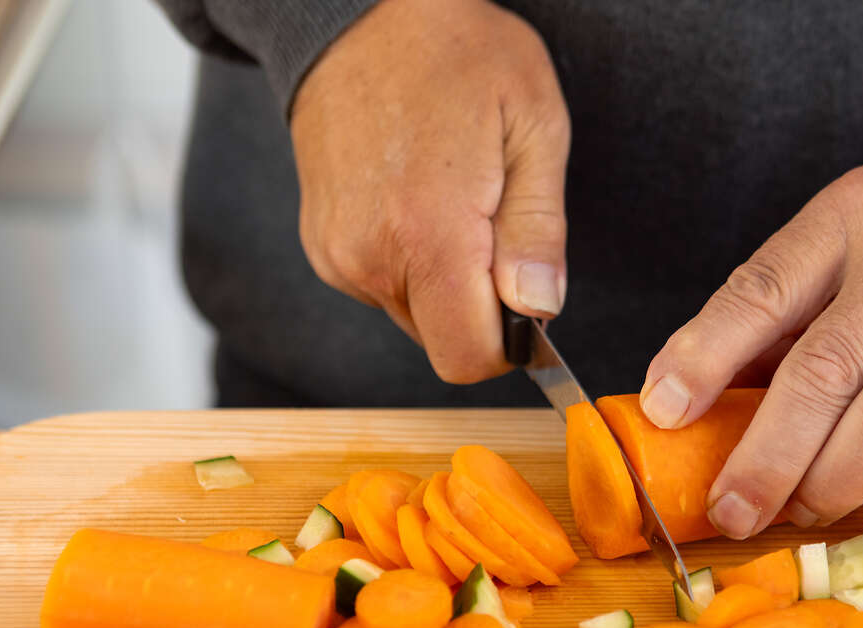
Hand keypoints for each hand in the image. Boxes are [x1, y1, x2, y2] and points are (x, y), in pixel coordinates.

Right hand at [290, 0, 568, 382]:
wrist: (356, 14)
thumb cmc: (456, 52)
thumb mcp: (533, 124)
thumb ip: (538, 229)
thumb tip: (539, 310)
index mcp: (427, 232)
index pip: (468, 358)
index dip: (510, 343)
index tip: (525, 292)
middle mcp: (369, 257)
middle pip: (444, 341)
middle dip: (480, 306)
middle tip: (493, 220)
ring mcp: (337, 255)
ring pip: (415, 316)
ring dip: (445, 281)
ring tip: (452, 197)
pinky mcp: (322, 247)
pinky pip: (384, 287)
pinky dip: (411, 262)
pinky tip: (416, 198)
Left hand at [640, 166, 862, 534]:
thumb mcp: (827, 273)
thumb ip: (764, 330)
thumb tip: (675, 413)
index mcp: (846, 218)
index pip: (762, 290)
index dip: (705, 357)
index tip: (664, 414)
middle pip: (825, 368)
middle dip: (768, 457)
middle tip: (733, 512)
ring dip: (835, 484)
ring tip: (807, 511)